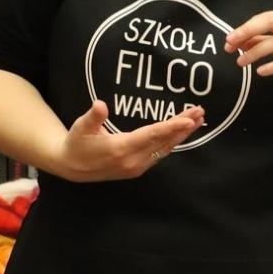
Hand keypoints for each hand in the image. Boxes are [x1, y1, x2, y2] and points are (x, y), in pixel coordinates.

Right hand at [53, 100, 204, 181]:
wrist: (72, 167)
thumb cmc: (77, 143)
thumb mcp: (80, 127)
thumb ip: (93, 117)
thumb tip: (101, 105)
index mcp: (121, 148)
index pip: (152, 135)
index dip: (171, 127)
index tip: (188, 120)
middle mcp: (133, 160)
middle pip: (164, 141)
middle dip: (183, 127)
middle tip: (200, 112)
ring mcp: (137, 167)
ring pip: (165, 148)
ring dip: (181, 135)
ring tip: (198, 120)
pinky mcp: (137, 168)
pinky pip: (160, 153)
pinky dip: (173, 142)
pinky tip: (181, 133)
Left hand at [225, 8, 272, 81]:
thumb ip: (267, 40)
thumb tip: (242, 41)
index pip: (265, 18)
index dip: (245, 27)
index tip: (229, 39)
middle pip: (270, 23)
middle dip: (247, 33)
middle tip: (230, 46)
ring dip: (257, 52)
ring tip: (242, 62)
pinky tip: (262, 72)